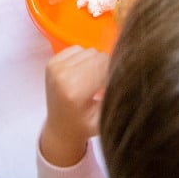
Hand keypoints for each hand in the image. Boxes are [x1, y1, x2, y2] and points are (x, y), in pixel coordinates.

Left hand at [39, 45, 109, 167]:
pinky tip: (81, 75)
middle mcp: (61, 74)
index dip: (115, 72)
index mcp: (74, 90)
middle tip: (102, 86)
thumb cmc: (85, 126)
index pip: (105, 64)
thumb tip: (127, 73)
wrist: (61, 129)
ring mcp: (55, 66)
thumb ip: (115, 93)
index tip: (113, 85)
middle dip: (105, 68)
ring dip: (95, 63)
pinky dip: (83, 59)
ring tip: (91, 82)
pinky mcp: (52, 61)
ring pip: (90, 50)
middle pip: (98, 55)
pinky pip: (78, 49)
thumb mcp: (106, 116)